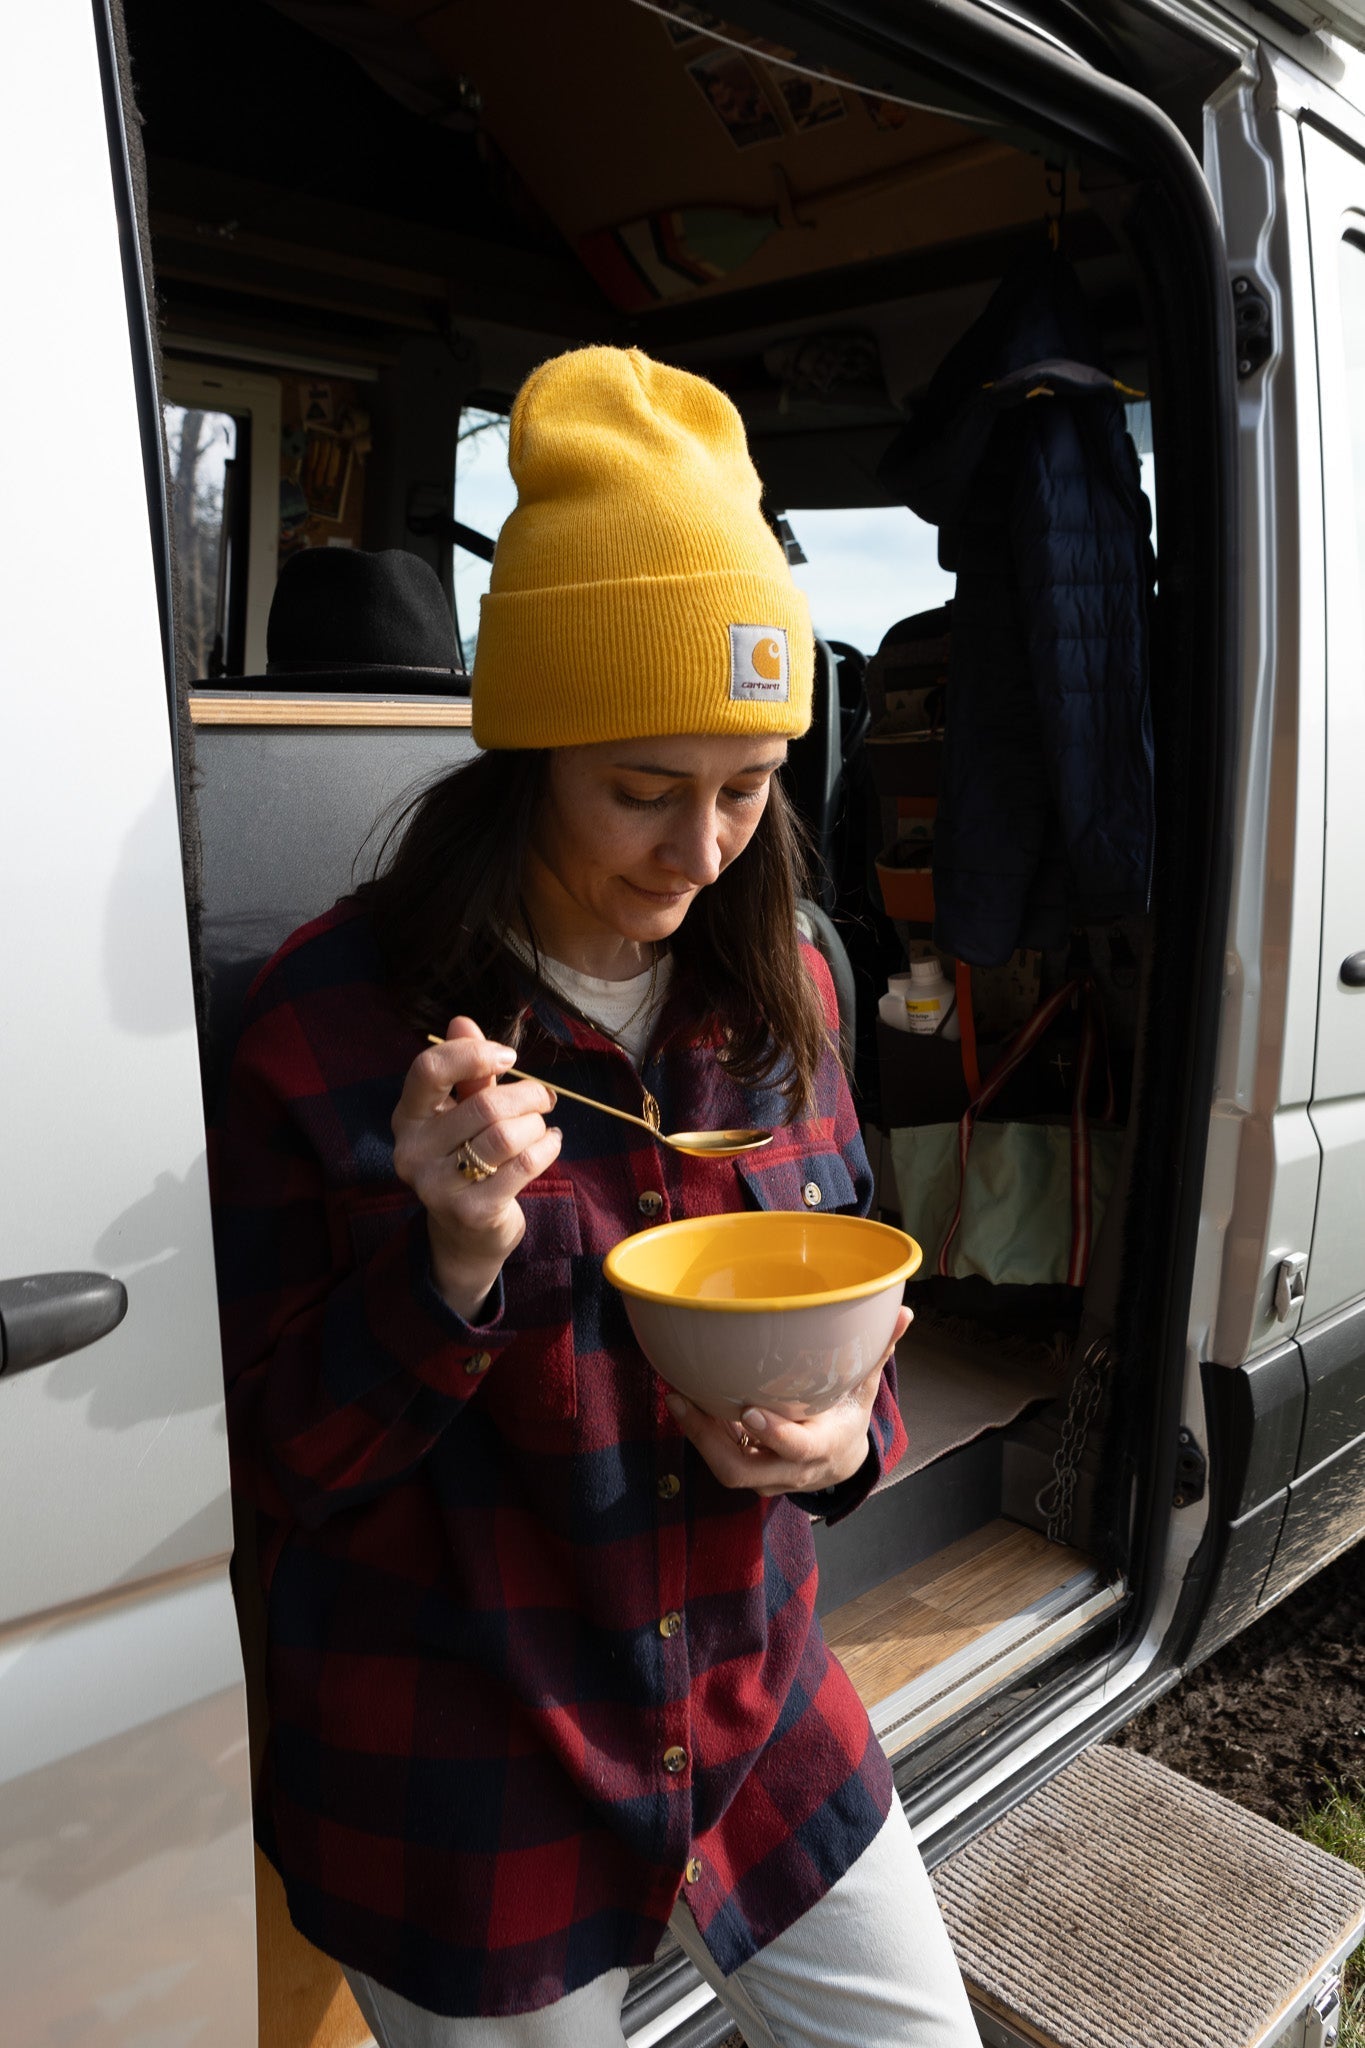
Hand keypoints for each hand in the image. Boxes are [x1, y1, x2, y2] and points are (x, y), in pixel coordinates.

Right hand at [392, 1017, 559, 1319]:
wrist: (467, 1233)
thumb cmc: (468, 1159)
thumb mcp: (463, 1111)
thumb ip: (466, 1071)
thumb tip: (461, 1021)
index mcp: (407, 1118)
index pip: (429, 1070)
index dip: (473, 1054)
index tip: (508, 1057)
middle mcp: (412, 1152)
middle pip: (483, 1105)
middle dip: (527, 1095)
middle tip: (544, 1097)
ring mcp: (437, 1186)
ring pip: (506, 1135)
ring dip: (537, 1124)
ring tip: (542, 1127)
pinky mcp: (470, 1212)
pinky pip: (523, 1165)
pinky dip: (547, 1147)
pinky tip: (551, 1144)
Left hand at [664, 1306, 911, 1498]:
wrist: (840, 1463)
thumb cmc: (847, 1416)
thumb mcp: (863, 1389)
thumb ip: (876, 1354)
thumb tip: (903, 1314)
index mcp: (823, 1448)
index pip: (797, 1448)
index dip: (775, 1434)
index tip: (751, 1412)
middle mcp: (792, 1471)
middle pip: (743, 1470)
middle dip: (709, 1439)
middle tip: (684, 1400)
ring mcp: (767, 1479)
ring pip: (725, 1468)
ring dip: (698, 1436)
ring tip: (677, 1396)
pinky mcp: (750, 1476)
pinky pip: (721, 1461)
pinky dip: (702, 1435)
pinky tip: (687, 1402)